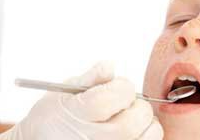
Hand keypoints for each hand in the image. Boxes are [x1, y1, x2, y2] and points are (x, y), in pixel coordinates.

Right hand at [0, 61, 162, 139]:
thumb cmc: (52, 116)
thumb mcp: (63, 91)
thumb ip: (90, 78)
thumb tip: (111, 66)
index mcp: (77, 114)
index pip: (112, 98)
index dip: (122, 86)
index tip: (118, 86)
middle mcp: (91, 138)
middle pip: (133, 121)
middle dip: (138, 105)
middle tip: (126, 102)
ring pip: (147, 137)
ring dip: (147, 123)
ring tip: (130, 117)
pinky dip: (144, 135)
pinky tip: (130, 131)